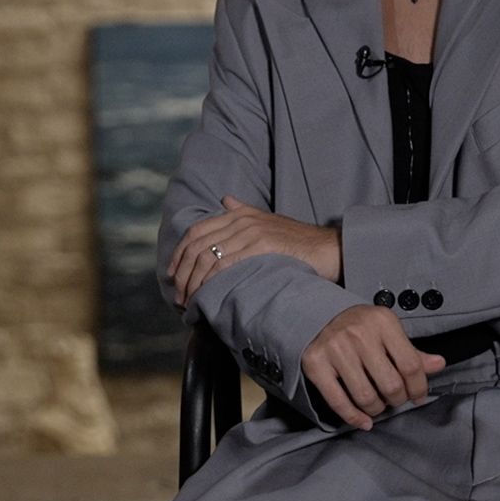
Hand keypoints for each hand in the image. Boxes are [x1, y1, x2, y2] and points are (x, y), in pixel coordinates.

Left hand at [169, 195, 341, 304]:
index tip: (173, 274)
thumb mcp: (267, 220)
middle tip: (179, 295)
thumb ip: (243, 210)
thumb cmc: (298, 241)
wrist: (326, 248)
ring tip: (189, 301)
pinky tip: (206, 296)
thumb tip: (224, 199)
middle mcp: (241, 220)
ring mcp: (251, 232)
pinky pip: (224, 265)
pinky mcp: (260, 247)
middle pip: (197, 245)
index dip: (179, 254)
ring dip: (193, 282)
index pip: (196, 231)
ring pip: (207, 257)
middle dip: (182, 273)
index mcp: (239, 213)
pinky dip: (209, 283)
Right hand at [302, 305, 445, 430]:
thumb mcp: (388, 331)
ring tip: (379, 405)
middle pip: (390, 384)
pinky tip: (364, 421)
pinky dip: (354, 417)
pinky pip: (338, 401)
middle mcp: (358, 333)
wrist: (319, 316)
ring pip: (365, 397)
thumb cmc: (360, 327)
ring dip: (377, 409)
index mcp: (382, 321)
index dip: (418, 387)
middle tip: (395, 399)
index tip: (418, 396)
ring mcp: (335, 349)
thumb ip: (412, 351)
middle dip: (397, 399)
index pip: (411, 365)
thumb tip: (438, 364)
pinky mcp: (316, 364)